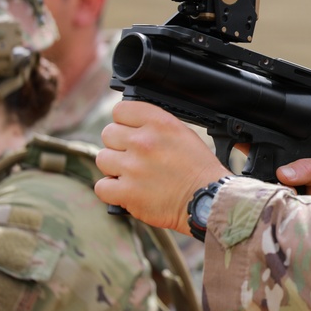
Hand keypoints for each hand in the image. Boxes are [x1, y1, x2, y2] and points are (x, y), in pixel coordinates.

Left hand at [95, 100, 230, 233]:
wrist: (208, 200)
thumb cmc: (199, 169)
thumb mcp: (183, 134)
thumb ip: (155, 126)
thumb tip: (131, 125)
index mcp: (160, 123)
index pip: (120, 110)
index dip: (124, 121)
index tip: (130, 131)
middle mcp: (144, 142)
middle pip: (108, 133)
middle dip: (119, 145)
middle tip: (134, 156)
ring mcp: (133, 167)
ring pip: (102, 158)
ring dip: (114, 167)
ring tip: (132, 174)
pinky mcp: (127, 192)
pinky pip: (101, 186)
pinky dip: (112, 190)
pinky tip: (126, 190)